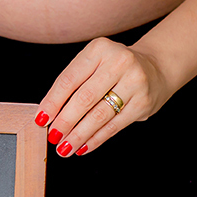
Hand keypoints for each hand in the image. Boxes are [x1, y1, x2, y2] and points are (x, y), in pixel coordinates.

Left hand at [35, 37, 173, 156]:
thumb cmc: (114, 68)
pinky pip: (115, 125)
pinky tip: (84, 146)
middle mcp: (119, 62)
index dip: (53, 102)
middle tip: (52, 136)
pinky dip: (96, 138)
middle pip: (84, 98)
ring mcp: (134, 82)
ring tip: (65, 147)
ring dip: (79, 134)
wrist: (155, 67)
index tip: (41, 119)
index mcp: (99, 49)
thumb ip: (73, 84)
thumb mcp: (93, 64)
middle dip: (65, 121)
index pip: (69, 79)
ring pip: (100, 114)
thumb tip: (49, 114)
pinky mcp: (143, 102)